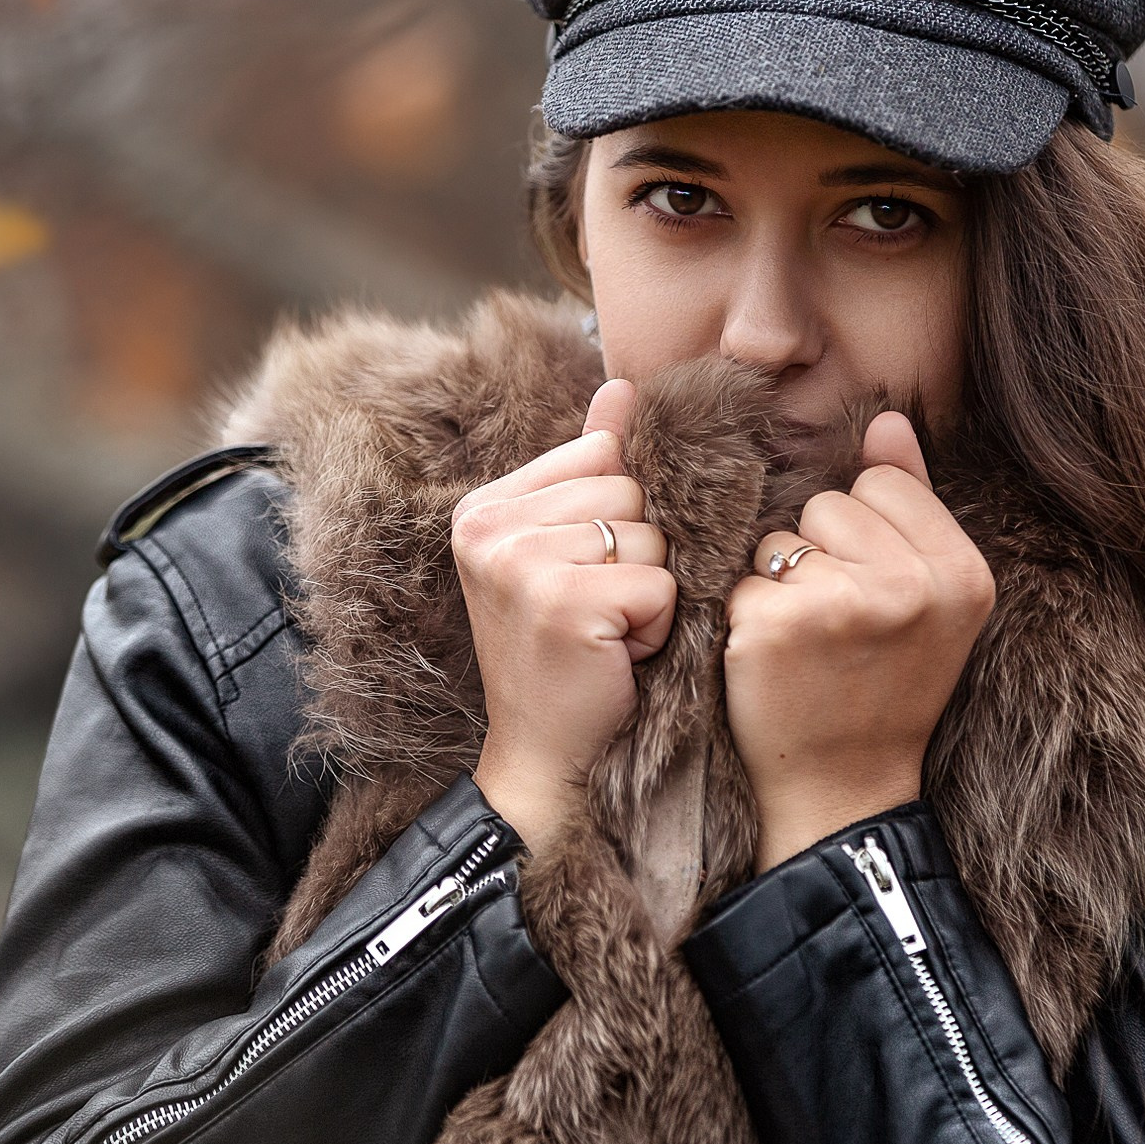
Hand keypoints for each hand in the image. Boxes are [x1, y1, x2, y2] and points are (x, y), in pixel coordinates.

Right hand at [459, 380, 674, 852]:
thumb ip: (589, 468)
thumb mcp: (565, 552)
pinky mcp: (562, 603)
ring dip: (648, 593)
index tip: (581, 575)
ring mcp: (520, 564)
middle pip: (629, 494)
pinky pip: (659, 584)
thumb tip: (621, 387)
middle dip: (636, 558)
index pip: (601, 457)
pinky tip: (615, 655)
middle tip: (596, 613)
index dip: (617, 518)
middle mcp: (490, 527)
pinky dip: (654, 627)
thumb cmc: (562, 656)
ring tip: (605, 634)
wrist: (542, 756)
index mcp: (485, 507)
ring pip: (650, 538)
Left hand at [724, 412, 995, 870]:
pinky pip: (743, 579)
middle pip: (829, 504)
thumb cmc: (885, 687)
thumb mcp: (927, 597)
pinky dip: (748, 615)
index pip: (882, 482)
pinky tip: (777, 661)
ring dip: (782, 582)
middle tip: (842, 628)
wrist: (845, 788)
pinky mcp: (773, 625)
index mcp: (961, 573)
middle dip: (822, 555)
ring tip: (812, 644)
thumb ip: (912, 500)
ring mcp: (841, 605)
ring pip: (780, 538)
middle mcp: (911, 586)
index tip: (878, 599)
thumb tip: (888, 418)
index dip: (866, 534)